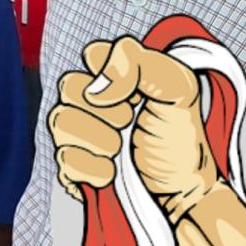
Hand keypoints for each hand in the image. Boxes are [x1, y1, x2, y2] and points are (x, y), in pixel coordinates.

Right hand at [49, 37, 218, 223]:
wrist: (185, 191)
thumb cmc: (181, 139)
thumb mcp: (179, 89)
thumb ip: (140, 64)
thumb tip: (97, 87)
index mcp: (116, 76)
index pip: (92, 54)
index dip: (114, 75)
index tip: (137, 95)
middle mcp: (90, 100)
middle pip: (69, 86)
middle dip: (108, 111)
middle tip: (130, 123)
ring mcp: (77, 132)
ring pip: (60, 121)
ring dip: (100, 140)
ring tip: (121, 150)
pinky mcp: (70, 164)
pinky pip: (62, 157)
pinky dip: (92, 168)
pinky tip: (111, 172)